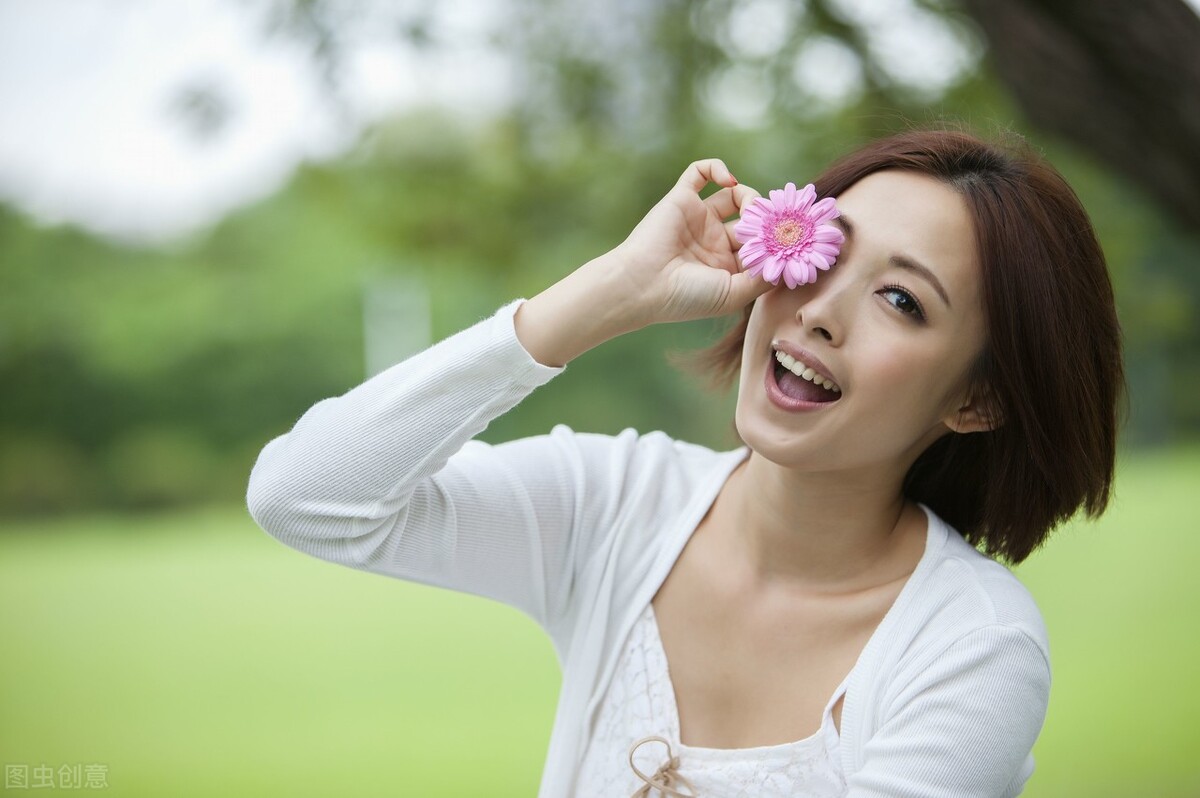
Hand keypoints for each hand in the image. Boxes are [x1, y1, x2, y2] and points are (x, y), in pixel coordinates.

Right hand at [612, 158, 773, 326]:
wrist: (642, 285)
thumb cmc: (686, 297)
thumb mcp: (733, 295)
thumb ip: (763, 278)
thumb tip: (787, 258)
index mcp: (727, 265)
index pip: (761, 244)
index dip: (776, 238)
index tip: (790, 236)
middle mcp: (714, 240)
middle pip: (751, 219)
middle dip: (766, 217)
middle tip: (776, 219)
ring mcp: (697, 218)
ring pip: (732, 194)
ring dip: (749, 195)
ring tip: (751, 208)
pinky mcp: (681, 199)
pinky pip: (700, 172)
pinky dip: (717, 168)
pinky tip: (729, 180)